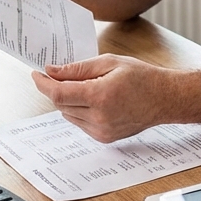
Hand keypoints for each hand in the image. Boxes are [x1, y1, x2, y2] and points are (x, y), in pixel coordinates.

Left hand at [31, 54, 178, 141]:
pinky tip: (93, 99)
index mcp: (100, 96)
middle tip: (59, 74)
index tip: (36, 73)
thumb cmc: (142, 77)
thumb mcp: (110, 63)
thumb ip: (78, 69)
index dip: (43, 83)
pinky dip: (78, 110)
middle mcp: (99, 117)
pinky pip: (80, 123)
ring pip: (68, 115)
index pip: (59, 93)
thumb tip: (52, 71)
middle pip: (61, 104)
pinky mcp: (104, 137)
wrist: (164, 99)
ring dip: (67, 100)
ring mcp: (101, 131)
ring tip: (84, 86)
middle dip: (55, 88)